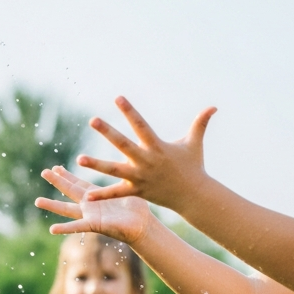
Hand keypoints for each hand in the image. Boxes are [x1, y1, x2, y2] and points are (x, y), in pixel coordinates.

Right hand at [35, 166, 154, 242]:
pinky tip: (52, 229)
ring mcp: (90, 215)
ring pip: (67, 209)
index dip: (67, 175)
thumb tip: (126, 159)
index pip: (78, 183)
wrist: (143, 226)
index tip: (56, 167)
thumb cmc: (137, 208)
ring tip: (37, 201)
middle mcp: (90, 204)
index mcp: (96, 195)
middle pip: (69, 191)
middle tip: (43, 172)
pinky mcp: (95, 225)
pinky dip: (65, 228)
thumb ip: (121, 175)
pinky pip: (77, 227)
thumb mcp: (126, 187)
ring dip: (52, 205)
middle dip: (57, 181)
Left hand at [75, 98, 216, 210]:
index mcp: (157, 146)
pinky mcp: (137, 191)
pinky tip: (86, 196)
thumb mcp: (194, 143)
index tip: (118, 97)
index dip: (130, 111)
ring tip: (79, 159)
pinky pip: (117, 193)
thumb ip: (200, 123)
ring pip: (115, 170)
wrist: (194, 196)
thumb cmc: (193, 166)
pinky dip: (102, 195)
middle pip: (124, 144)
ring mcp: (140, 177)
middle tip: (93, 119)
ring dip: (97, 165)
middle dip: (108, 132)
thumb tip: (214, 106)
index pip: (141, 125)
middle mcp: (146, 161)